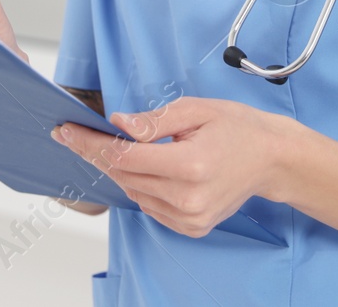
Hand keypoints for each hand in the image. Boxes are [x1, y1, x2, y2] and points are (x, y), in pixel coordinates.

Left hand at [50, 96, 298, 237]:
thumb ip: (153, 120)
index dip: (91, 143)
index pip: (125, 157)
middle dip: (99, 153)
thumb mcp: (196, 109)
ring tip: (123, 147)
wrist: (271, 159)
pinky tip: (150, 167)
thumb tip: (118, 125)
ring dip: (122, 169)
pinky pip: (149, 205)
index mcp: (190, 165)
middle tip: (80, 133)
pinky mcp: (191, 227)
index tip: (66, 131)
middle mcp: (188, 199)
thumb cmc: (237, 128)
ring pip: (134, 192)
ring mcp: (190, 218)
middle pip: (125, 176)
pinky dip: (141, 185)